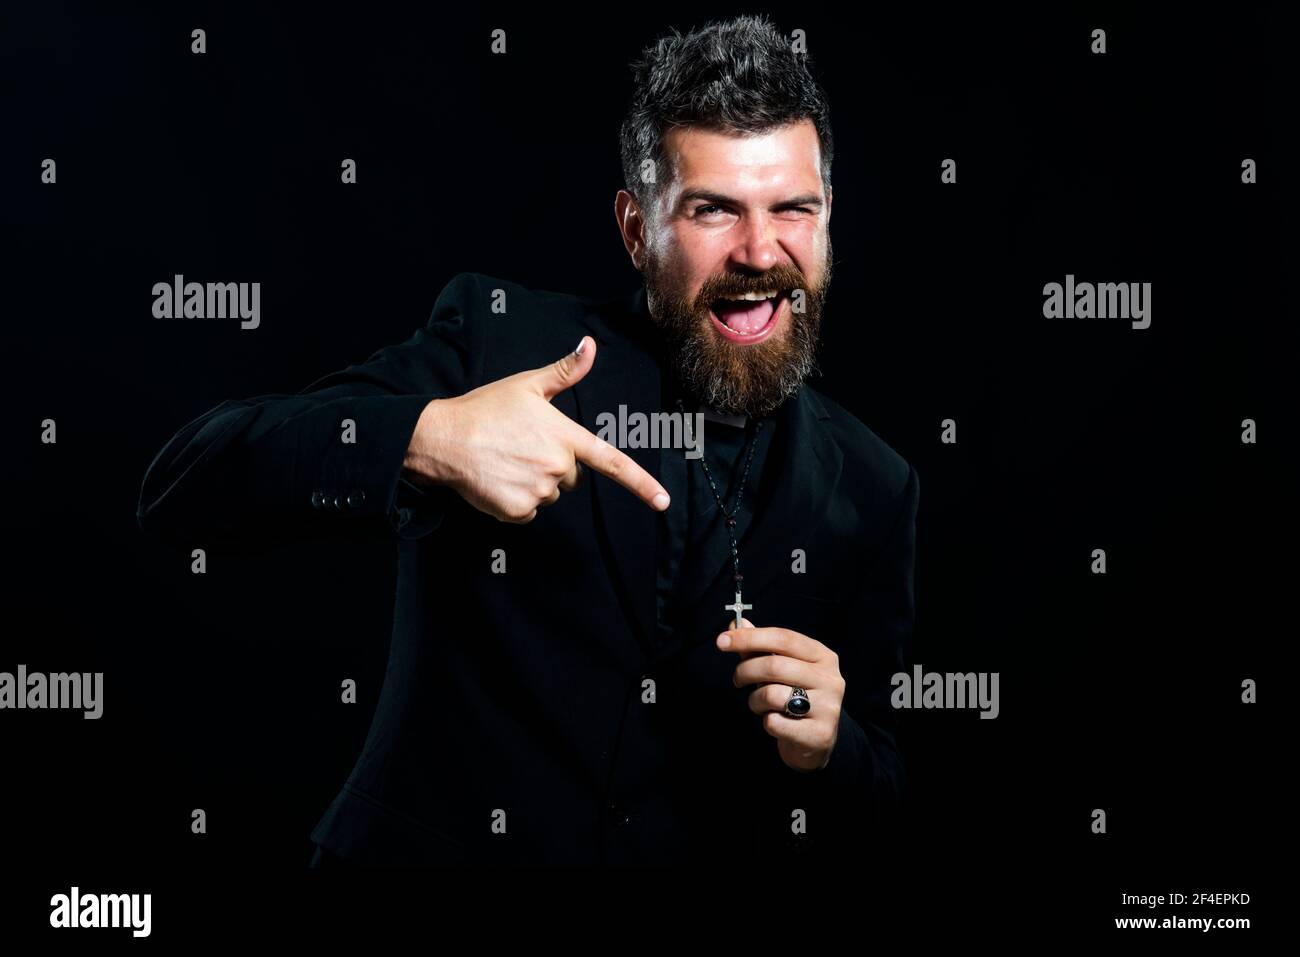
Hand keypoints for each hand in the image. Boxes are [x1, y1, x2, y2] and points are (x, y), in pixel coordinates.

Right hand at [403, 335, 670, 522]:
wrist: (442, 438)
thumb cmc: (485, 409)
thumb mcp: (527, 385)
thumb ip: (565, 371)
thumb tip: (590, 344)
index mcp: (565, 436)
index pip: (612, 462)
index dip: (642, 484)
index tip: (664, 503)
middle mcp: (557, 466)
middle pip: (571, 476)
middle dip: (552, 465)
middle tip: (521, 447)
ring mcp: (538, 491)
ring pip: (548, 494)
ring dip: (532, 483)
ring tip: (504, 461)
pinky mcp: (518, 510)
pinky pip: (528, 511)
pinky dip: (515, 501)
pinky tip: (496, 479)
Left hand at [717, 618, 844, 771]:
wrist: (816, 741)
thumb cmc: (794, 698)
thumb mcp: (781, 670)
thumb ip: (760, 648)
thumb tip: (738, 624)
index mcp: (822, 656)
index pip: (783, 638)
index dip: (750, 637)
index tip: (722, 641)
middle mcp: (830, 679)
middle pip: (774, 665)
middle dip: (745, 671)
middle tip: (737, 680)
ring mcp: (828, 707)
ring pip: (772, 695)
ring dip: (755, 700)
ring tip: (759, 704)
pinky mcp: (819, 733)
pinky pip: (775, 722)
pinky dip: (766, 722)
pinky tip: (774, 721)